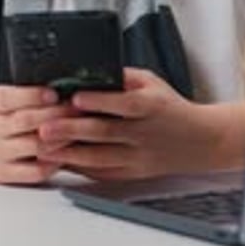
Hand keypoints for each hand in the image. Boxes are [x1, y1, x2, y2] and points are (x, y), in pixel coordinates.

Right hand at [0, 85, 75, 184]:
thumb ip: (23, 94)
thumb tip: (59, 90)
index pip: (12, 97)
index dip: (35, 95)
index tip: (54, 93)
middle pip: (28, 121)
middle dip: (58, 115)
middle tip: (80, 110)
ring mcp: (0, 153)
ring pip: (36, 147)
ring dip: (61, 139)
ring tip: (80, 131)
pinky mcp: (4, 173)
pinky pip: (34, 171)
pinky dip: (53, 163)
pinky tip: (65, 154)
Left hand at [37, 67, 244, 180]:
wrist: (199, 141)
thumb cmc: (170, 107)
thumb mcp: (151, 82)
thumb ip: (122, 77)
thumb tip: (91, 72)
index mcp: (150, 107)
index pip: (122, 104)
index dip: (98, 101)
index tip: (74, 98)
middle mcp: (144, 134)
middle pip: (105, 133)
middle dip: (72, 130)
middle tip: (45, 128)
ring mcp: (138, 157)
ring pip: (100, 158)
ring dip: (70, 153)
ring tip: (45, 148)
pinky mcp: (133, 173)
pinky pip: (103, 173)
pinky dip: (81, 168)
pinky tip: (61, 161)